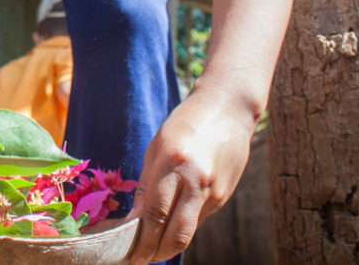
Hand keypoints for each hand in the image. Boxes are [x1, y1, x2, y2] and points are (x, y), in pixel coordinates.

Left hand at [126, 86, 257, 263]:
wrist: (228, 109)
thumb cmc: (184, 124)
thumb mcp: (156, 147)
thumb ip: (146, 185)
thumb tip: (134, 219)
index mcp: (173, 164)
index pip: (155, 214)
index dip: (142, 240)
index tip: (130, 253)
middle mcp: (196, 182)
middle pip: (176, 234)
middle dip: (156, 253)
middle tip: (140, 259)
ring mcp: (214, 192)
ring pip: (189, 231)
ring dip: (169, 243)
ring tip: (151, 246)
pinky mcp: (224, 197)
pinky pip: (199, 219)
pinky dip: (183, 225)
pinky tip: (171, 223)